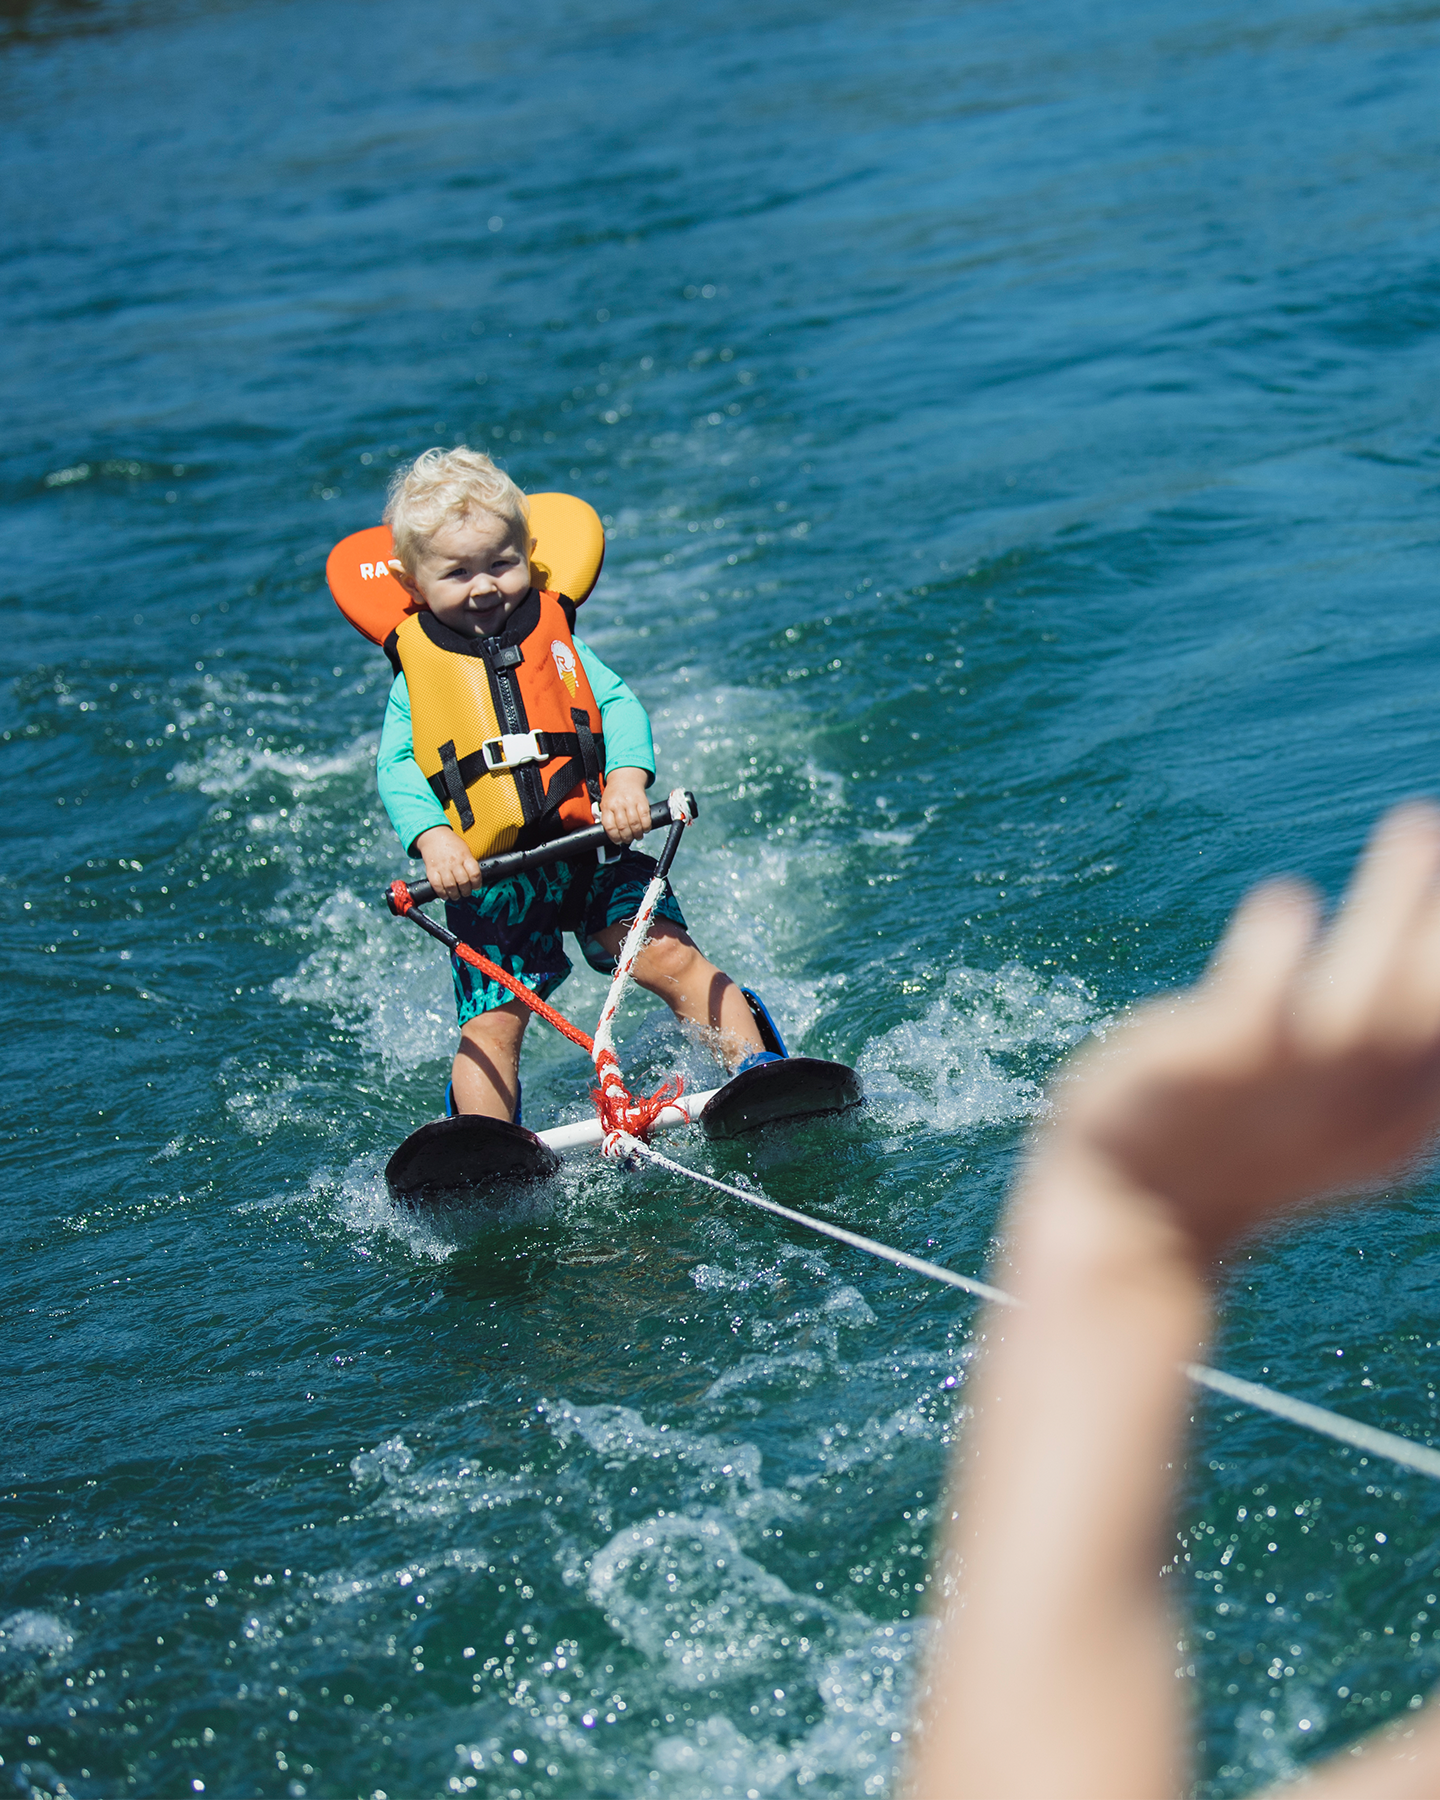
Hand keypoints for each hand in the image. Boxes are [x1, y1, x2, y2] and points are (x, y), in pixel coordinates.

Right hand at [415, 825, 480, 900]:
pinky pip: (437, 885)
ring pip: (451, 886)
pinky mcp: (431, 871)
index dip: (477, 884)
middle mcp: (454, 862)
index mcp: (465, 856)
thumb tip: (475, 879)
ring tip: (456, 896)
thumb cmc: (451, 843)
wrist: (433, 835)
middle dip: (466, 891)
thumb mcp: (465, 849)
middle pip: (463, 882)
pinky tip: (445, 895)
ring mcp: (442, 867)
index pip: (475, 873)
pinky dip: (442, 893)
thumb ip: (469, 863)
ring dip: (455, 895)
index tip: (476, 887)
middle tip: (466, 893)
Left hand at [599, 767, 651, 845]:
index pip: (609, 826)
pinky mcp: (642, 801)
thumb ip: (607, 818)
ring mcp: (631, 802)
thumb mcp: (605, 804)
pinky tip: (645, 829)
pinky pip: (645, 818)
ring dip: (637, 834)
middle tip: (628, 840)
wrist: (625, 778)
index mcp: (607, 806)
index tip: (618, 841)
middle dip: (627, 838)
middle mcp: (618, 804)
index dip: (614, 837)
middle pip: (623, 827)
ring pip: (635, 824)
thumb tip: (611, 835)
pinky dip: (646, 826)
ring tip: (637, 836)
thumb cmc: (615, 794)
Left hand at [1032, 802, 1439, 1259]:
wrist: (1135, 1211)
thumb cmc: (1246, 1147)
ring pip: (1365, 991)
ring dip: (1396, 902)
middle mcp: (1361, 1101)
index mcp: (1404, 1118)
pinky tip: (1288, 899)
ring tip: (1415, 824)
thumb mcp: (1347, 1118)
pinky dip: (1277, 945)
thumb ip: (1401, 1059)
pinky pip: (1256, 996)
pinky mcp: (1215, 1061)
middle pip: (1432, 1000)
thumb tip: (1427, 961)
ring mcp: (1289, 1083)